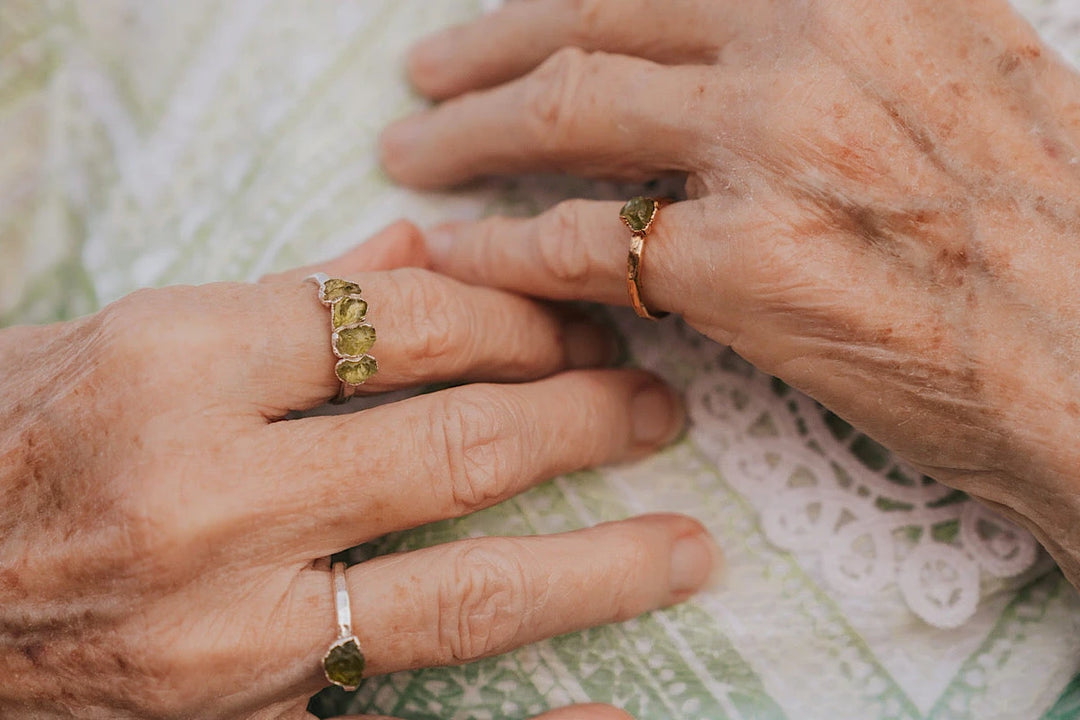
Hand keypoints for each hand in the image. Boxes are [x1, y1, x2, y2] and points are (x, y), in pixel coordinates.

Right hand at [0, 222, 717, 718]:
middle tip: (652, 406)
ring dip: (596, 566)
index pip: (399, 325)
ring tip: (684, 544)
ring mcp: (226, 639)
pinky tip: (607, 712)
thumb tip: (416, 256)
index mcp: (170, 372)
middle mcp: (206, 504)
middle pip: (454, 448)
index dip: (511, 314)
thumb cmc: (6, 447)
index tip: (570, 317)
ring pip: (459, 594)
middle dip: (580, 419)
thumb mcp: (118, 340)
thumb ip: (278, 302)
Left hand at [381, 2, 1079, 582]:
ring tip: (415, 158)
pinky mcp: (746, 266)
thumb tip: (719, 27)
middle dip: (482, 52)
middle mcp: (807, 35)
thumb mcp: (949, 58)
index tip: (500, 17)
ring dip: (466, 138)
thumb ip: (828, 29)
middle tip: (424, 79)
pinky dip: (505, 250)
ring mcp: (770, 145)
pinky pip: (584, 244)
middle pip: (587, 22)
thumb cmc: (1038, 217)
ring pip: (563, 116)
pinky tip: (461, 257)